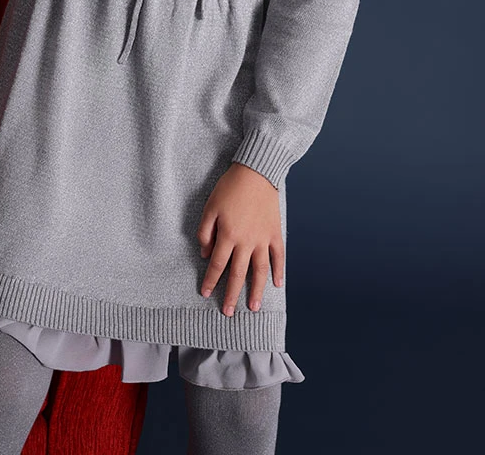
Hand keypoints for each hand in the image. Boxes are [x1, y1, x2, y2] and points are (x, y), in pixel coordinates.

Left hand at [197, 162, 284, 315]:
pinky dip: (279, 271)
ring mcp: (263, 239)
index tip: (205, 293)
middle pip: (238, 274)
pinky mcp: (275, 233)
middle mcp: (246, 241)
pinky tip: (277, 284)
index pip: (217, 264)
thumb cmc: (230, 188)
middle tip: (228, 312)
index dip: (210, 280)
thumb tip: (206, 253)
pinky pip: (278, 256)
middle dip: (232, 294)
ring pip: (260, 271)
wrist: (256, 172)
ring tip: (254, 308)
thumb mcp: (210, 207)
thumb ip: (205, 232)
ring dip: (257, 291)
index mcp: (228, 235)